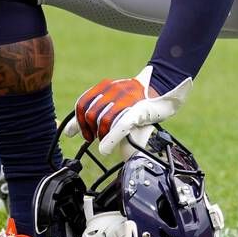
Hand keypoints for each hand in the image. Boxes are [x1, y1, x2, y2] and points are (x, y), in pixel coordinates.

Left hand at [67, 66, 192, 154]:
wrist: (166, 88)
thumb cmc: (141, 100)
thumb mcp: (118, 104)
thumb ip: (98, 116)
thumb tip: (75, 134)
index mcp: (106, 87)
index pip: (83, 103)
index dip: (76, 121)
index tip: (72, 133)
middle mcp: (114, 90)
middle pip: (91, 113)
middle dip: (89, 129)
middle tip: (93, 138)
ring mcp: (127, 99)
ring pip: (103, 120)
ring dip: (101, 135)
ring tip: (104, 141)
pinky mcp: (138, 110)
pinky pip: (120, 125)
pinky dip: (110, 139)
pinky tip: (105, 149)